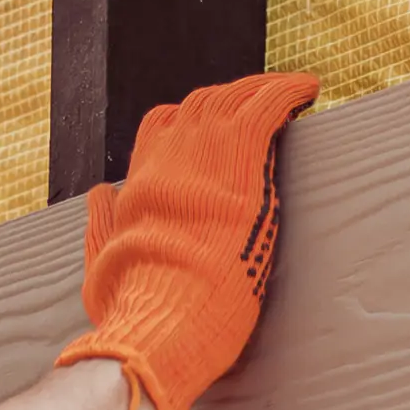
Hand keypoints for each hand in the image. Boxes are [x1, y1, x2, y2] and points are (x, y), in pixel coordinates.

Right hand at [54, 69, 320, 409]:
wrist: (161, 320)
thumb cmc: (135, 310)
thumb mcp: (106, 263)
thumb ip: (103, 224)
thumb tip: (101, 192)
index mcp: (140, 184)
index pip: (161, 129)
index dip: (188, 122)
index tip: (212, 128)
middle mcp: (168, 161)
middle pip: (199, 107)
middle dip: (229, 100)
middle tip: (258, 103)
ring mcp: (203, 158)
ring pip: (232, 100)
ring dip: (261, 91)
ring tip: (289, 90)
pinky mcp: (239, 163)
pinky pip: (265, 107)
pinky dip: (287, 91)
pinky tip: (308, 88)